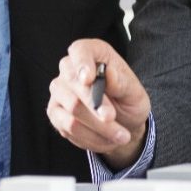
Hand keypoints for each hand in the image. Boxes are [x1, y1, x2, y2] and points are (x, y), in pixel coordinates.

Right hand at [47, 39, 150, 170]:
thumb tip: (109, 73)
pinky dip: (91, 137)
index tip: (89, 79)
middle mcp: (70, 69)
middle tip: (112, 118)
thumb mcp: (135, 93)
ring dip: (98, 127)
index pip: (80, 50)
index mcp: (93, 54)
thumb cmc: (128, 101)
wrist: (124, 124)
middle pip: (73, 83)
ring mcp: (59, 91)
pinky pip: (68, 127)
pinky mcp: (55, 113)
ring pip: (72, 109)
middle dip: (95, 104)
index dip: (82, 63)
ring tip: (120, 135)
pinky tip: (106, 140)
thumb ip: (122, 83)